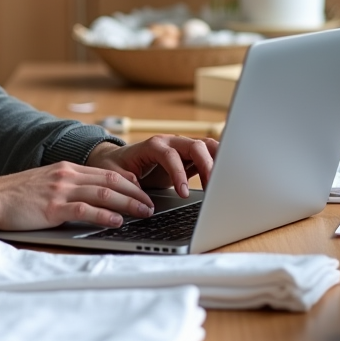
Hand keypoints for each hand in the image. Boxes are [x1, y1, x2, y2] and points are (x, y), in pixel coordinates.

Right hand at [0, 162, 154, 230]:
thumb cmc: (18, 195)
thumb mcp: (48, 183)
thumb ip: (69, 187)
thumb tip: (94, 199)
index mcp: (67, 169)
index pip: (107, 171)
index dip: (129, 182)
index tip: (143, 191)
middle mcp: (67, 176)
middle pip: (111, 180)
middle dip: (135, 193)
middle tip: (151, 205)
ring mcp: (60, 190)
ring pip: (103, 193)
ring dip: (128, 204)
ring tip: (144, 213)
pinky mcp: (52, 207)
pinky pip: (84, 209)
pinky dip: (104, 215)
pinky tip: (117, 221)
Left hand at [86, 136, 219, 198]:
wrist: (118, 159)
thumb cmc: (116, 166)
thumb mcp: (115, 175)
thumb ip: (127, 184)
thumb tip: (141, 198)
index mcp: (152, 145)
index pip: (170, 155)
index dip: (179, 173)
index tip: (183, 192)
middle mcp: (171, 142)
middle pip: (195, 145)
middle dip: (206, 165)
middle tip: (211, 188)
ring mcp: (182, 148)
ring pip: (206, 146)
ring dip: (217, 162)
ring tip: (223, 183)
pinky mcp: (189, 157)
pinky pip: (209, 156)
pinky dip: (219, 163)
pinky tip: (224, 179)